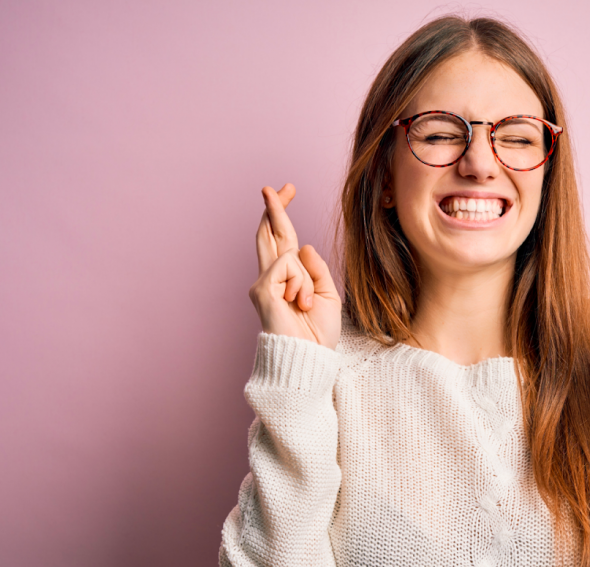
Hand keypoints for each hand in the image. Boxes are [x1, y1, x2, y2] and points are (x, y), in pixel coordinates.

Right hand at [249, 183, 341, 348]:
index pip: (283, 239)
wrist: (309, 357)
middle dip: (274, 208)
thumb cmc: (318, 334)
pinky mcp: (262, 289)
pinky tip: (297, 304)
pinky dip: (301, 285)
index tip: (287, 190)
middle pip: (270, 233)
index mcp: (288, 278)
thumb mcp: (328, 295)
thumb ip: (316, 269)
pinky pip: (288, 267)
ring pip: (288, 253)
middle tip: (272, 186)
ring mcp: (263, 283)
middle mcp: (271, 277)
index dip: (282, 214)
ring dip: (306, 280)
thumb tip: (301, 246)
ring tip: (305, 305)